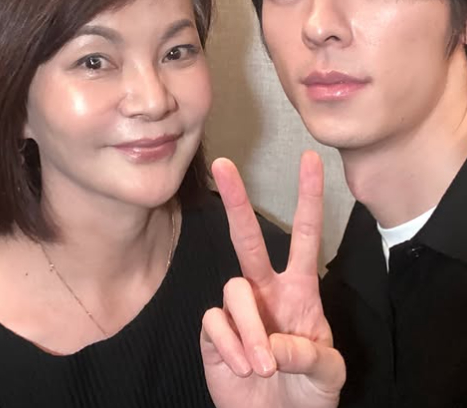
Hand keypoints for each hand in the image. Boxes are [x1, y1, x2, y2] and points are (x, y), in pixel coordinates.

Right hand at [201, 151, 344, 407]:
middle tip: (224, 164)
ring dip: (251, 330)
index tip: (310, 161)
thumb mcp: (329, 374)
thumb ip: (311, 354)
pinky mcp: (214, 332)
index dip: (308, 197)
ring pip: (233, 289)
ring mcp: (238, 310)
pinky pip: (214, 322)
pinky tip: (242, 367)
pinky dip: (231, 346)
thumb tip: (274, 340)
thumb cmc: (309, 395)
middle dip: (237, 200)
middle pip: (248, 237)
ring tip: (264, 366)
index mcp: (299, 290)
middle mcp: (265, 290)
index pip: (305, 235)